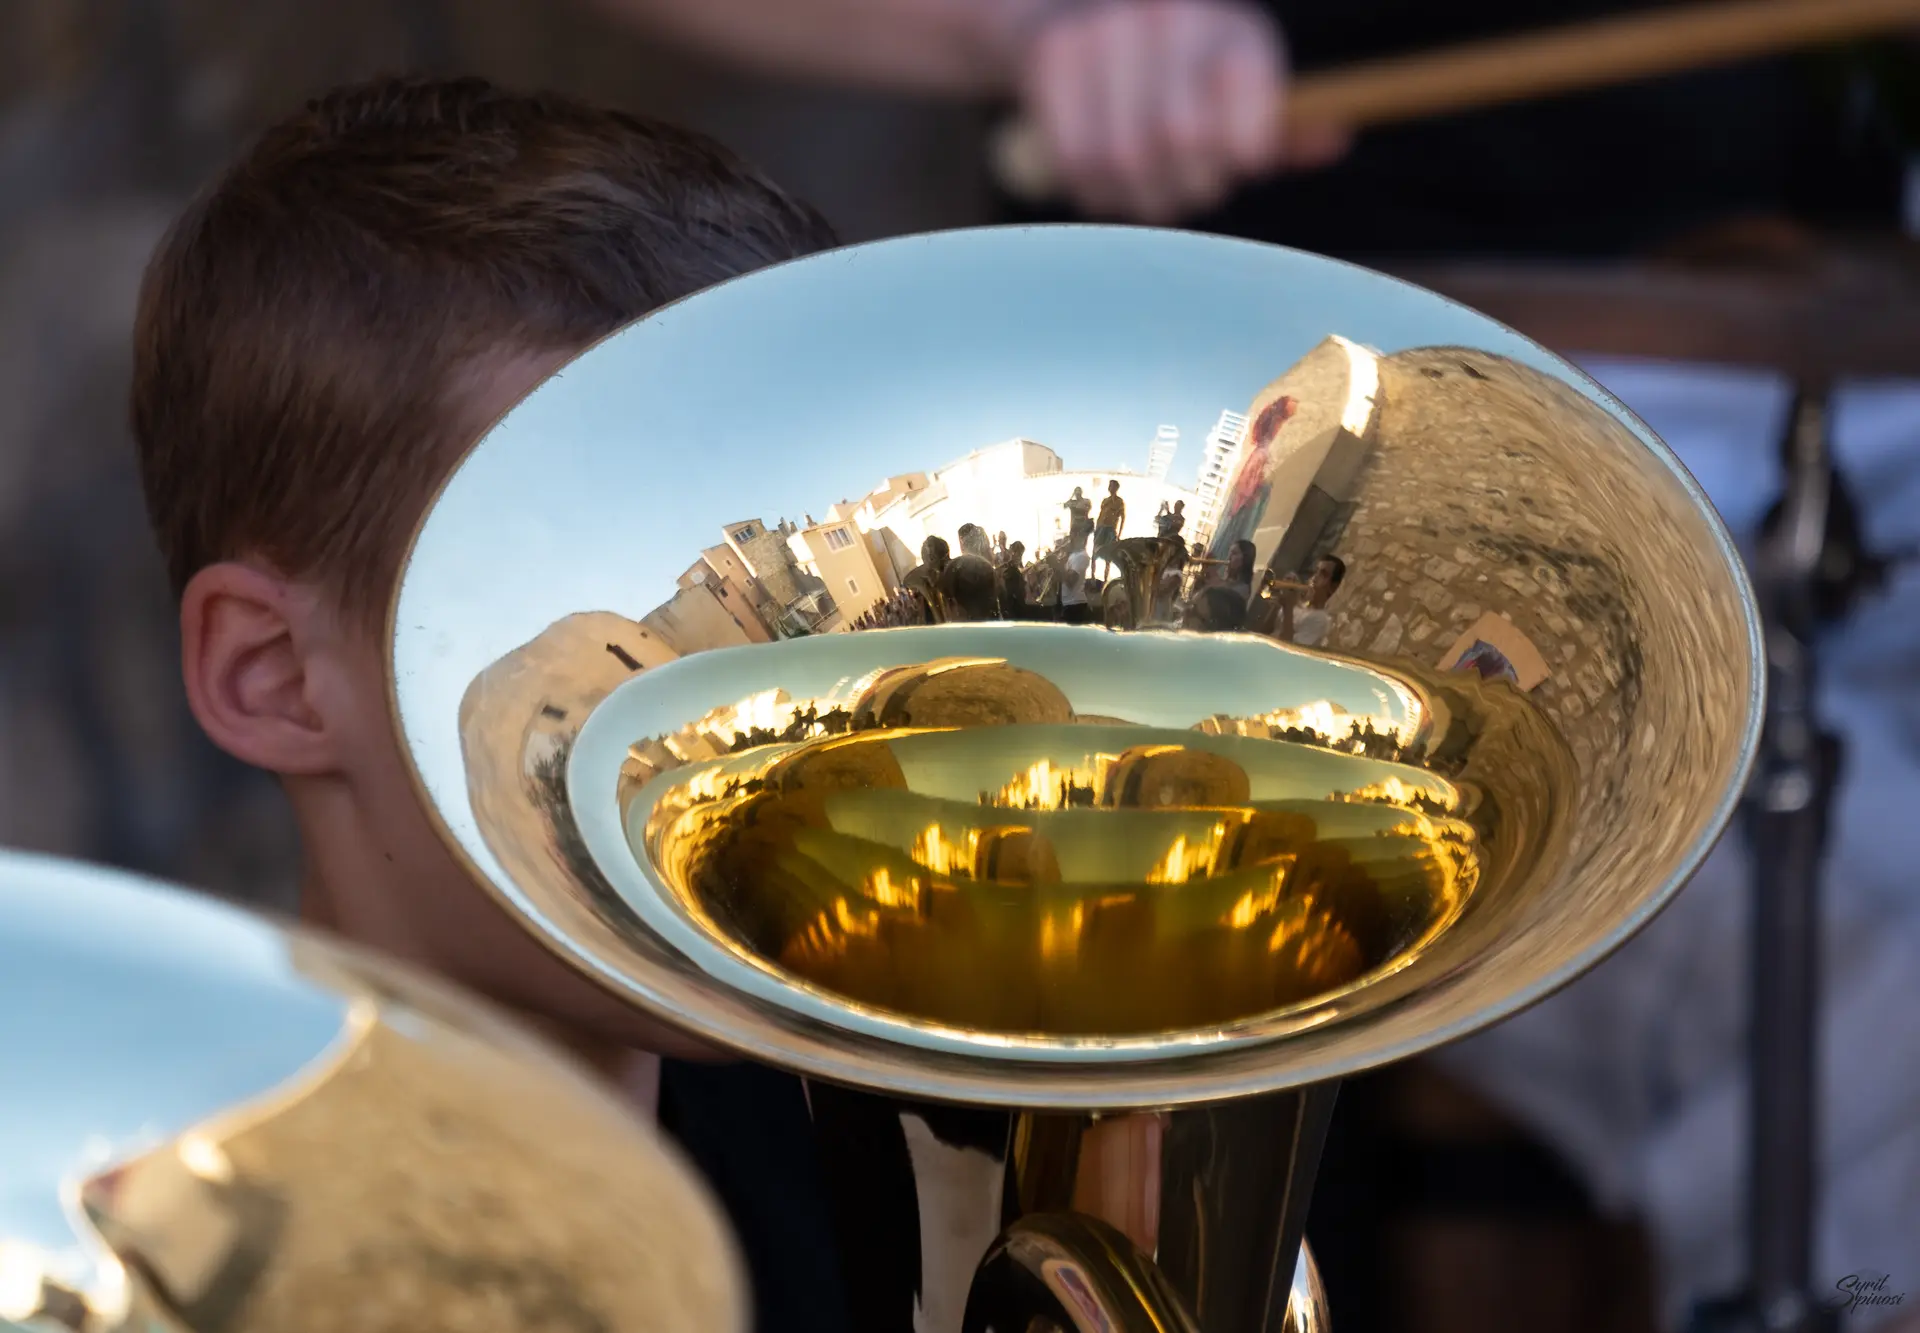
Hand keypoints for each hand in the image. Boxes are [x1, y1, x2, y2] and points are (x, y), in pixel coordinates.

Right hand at [1010, 0, 1347, 222]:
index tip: (1232, 161)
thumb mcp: (1236, 89)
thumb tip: (1333, 140)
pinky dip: (1090, 185)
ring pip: (1124, 160)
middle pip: (1182, 142)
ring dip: (1134, 192)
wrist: (1066, 14)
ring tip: (1143, 185)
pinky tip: (1102, 173)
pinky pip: (1074, 158)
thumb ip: (1282, 125)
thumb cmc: (1174, 74)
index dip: (1240, 154)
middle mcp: (1171, 16)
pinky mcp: (1053, 57)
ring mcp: (1107, 31)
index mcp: (1233, 31)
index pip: (1248, 114)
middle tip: (1183, 186)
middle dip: (1184, 184)